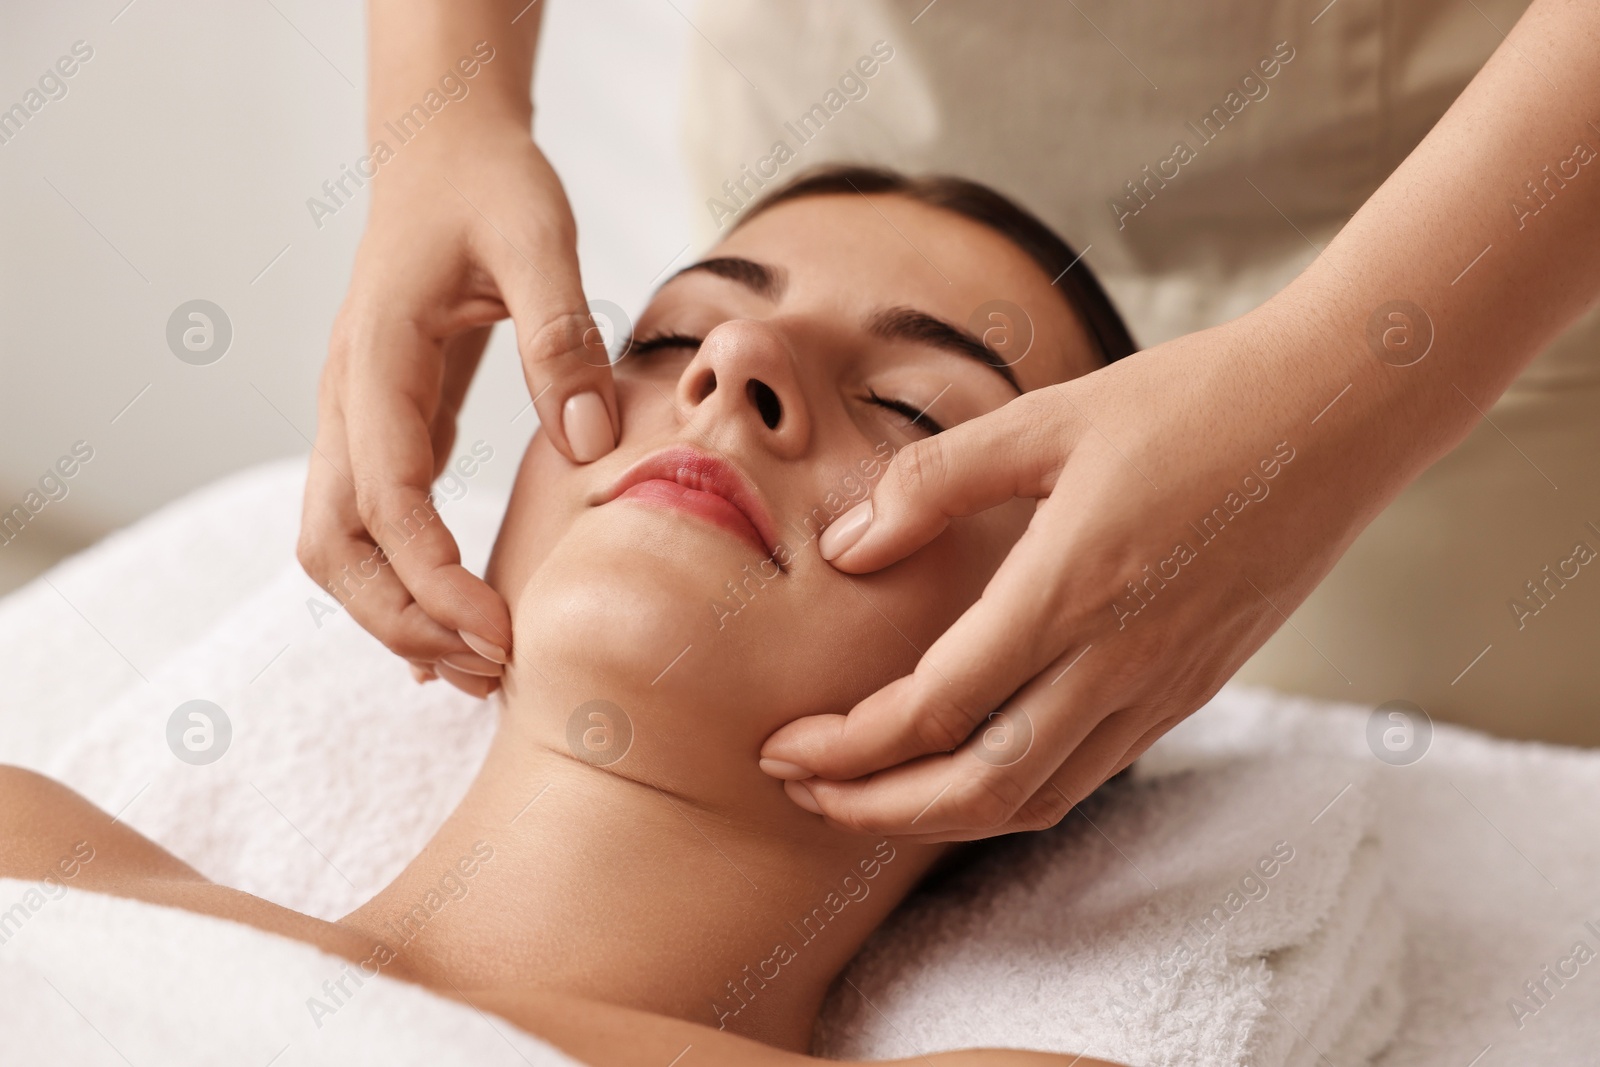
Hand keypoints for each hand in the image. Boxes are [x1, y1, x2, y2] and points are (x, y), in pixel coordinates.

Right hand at [298, 120, 617, 696]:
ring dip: (397, 612)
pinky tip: (455, 623)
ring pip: (339, 546)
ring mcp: (355, 416)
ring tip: (480, 665)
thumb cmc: (490, 185)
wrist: (441, 149)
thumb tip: (589, 445)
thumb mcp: (539, 238)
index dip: (434, 579)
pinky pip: (369, 524)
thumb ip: (561, 334)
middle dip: (402, 619)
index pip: (385, 500)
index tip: (501, 632)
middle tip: (493, 668)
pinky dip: (401, 583)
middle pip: (334, 547)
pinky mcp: (383, 424)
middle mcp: (346, 399)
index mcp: (376, 359)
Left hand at [758, 306, 1370, 840]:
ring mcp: (1165, 686)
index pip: (932, 710)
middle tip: (800, 793)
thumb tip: (845, 546)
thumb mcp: (1049, 417)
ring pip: (1036, 799)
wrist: (1341, 413)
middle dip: (874, 807)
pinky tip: (970, 766)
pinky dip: (1012, 794)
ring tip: (869, 797)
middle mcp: (1120, 661)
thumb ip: (936, 481)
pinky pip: (1089, 773)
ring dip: (939, 816)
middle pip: (976, 788)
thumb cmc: (1192, 400)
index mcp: (1070, 589)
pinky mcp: (1195, 688)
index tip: (780, 747)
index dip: (845, 747)